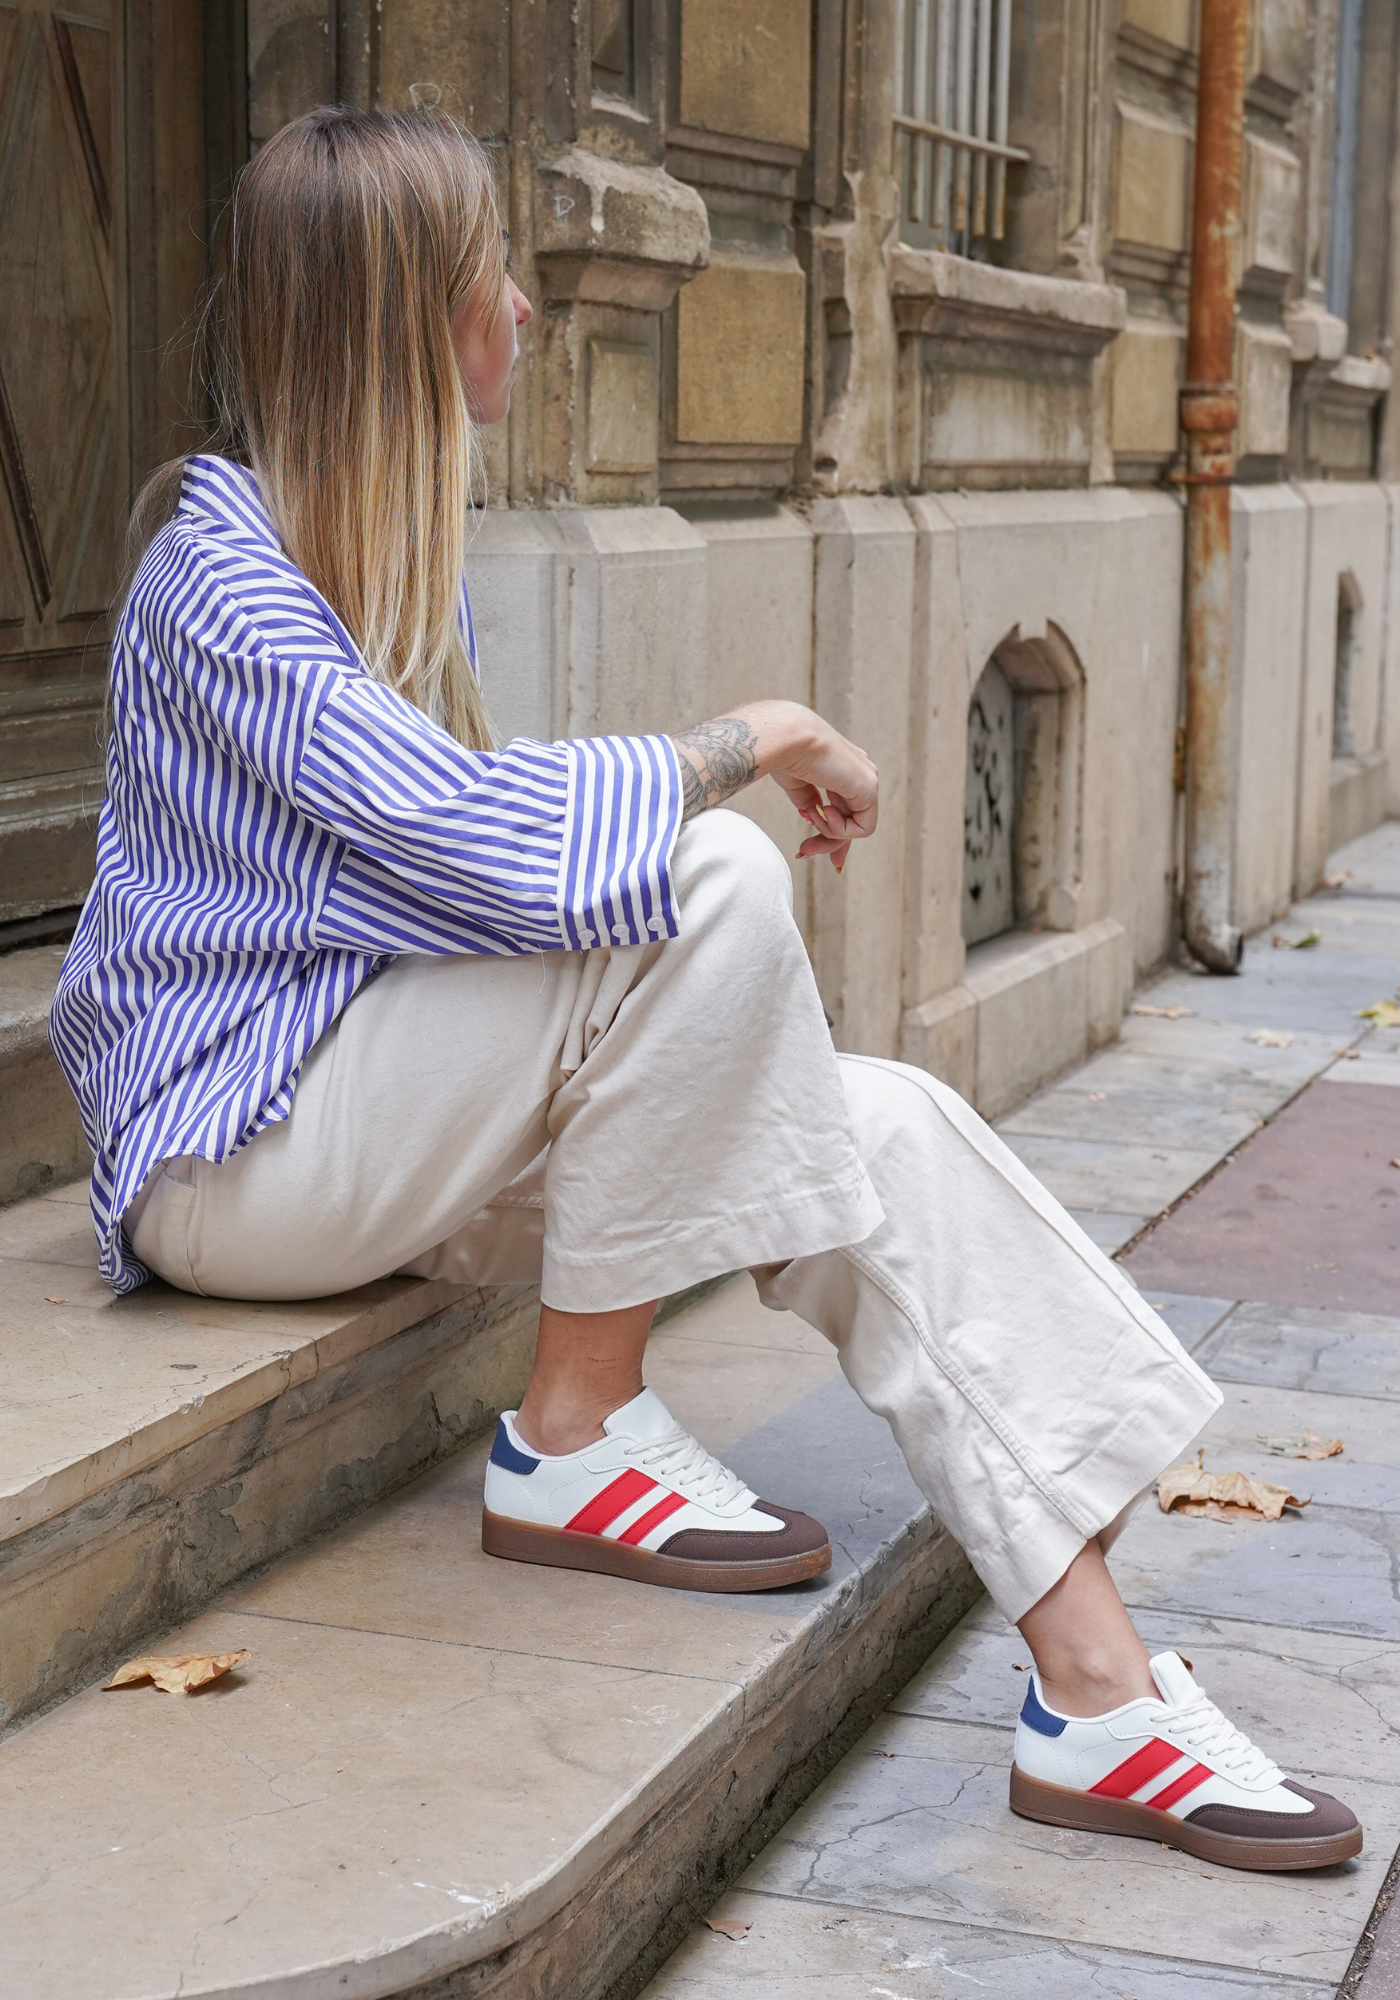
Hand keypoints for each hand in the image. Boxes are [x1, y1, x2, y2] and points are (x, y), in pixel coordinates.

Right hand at [669, 701, 877, 871]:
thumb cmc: (784, 753)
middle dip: (827, 843)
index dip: (834, 833)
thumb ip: (809, 801)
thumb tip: (813, 817)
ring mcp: (867, 779)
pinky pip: (862, 828)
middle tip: (802, 853)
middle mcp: (858, 772)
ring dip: (828, 833)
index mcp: (842, 768)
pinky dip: (839, 830)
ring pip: (857, 827)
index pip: (847, 808)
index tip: (809, 851)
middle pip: (850, 821)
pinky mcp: (869, 788)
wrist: (786, 738)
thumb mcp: (797, 783)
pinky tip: (823, 812)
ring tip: (811, 816)